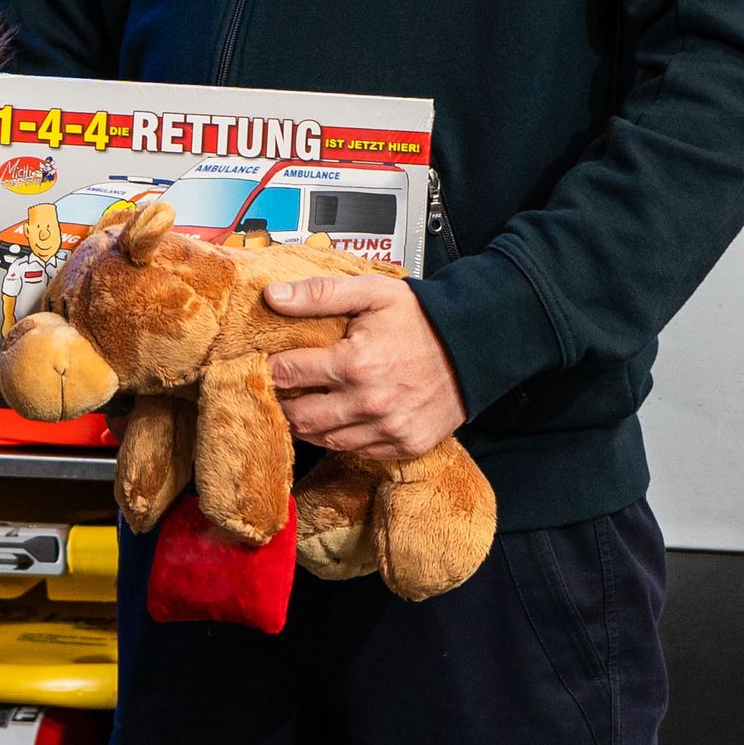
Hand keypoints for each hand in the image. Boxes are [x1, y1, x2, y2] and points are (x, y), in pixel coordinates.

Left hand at [266, 277, 470, 462]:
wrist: (476, 346)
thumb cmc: (422, 317)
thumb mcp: (371, 293)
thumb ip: (319, 294)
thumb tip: (272, 296)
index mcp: (355, 362)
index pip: (287, 374)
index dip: (271, 368)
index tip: (267, 363)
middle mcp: (369, 402)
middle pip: (299, 416)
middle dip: (282, 402)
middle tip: (281, 389)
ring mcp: (388, 429)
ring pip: (323, 440)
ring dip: (308, 424)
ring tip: (306, 403)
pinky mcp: (404, 445)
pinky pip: (356, 451)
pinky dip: (341, 438)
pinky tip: (340, 417)